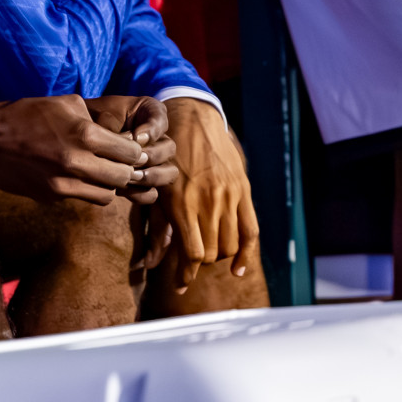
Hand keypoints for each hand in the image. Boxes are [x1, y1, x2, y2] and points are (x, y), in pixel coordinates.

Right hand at [0, 94, 148, 204]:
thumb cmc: (25, 115)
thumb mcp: (64, 103)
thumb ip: (95, 118)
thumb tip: (120, 134)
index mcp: (84, 134)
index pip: (131, 152)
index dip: (134, 150)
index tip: (129, 148)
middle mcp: (77, 162)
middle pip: (124, 177)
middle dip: (126, 169)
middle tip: (119, 162)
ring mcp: (64, 184)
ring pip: (107, 195)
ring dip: (108, 184)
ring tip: (99, 171)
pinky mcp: (53, 197)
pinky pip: (84, 198)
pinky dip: (86, 189)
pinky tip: (77, 176)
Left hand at [83, 95, 178, 203]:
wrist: (72, 140)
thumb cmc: (85, 121)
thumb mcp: (95, 114)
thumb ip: (112, 122)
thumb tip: (134, 141)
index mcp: (146, 113)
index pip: (160, 118)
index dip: (153, 130)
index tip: (136, 137)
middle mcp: (155, 138)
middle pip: (169, 148)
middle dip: (152, 155)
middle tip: (133, 160)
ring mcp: (152, 162)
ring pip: (168, 172)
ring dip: (152, 176)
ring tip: (131, 176)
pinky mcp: (141, 183)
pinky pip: (152, 193)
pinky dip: (141, 193)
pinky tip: (123, 190)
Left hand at [155, 98, 259, 291]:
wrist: (191, 117)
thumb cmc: (165, 154)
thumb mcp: (155, 187)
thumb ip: (157, 226)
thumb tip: (151, 263)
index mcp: (181, 203)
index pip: (191, 253)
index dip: (186, 274)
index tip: (180, 284)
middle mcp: (207, 203)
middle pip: (211, 253)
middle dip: (199, 264)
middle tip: (190, 263)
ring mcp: (228, 198)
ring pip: (230, 245)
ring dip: (219, 257)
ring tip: (208, 255)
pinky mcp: (243, 191)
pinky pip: (251, 231)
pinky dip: (247, 254)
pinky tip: (239, 268)